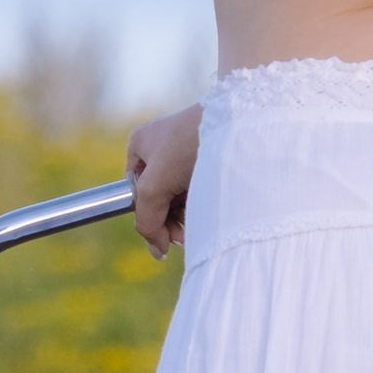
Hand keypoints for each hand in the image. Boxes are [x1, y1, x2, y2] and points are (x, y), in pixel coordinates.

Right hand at [125, 102, 202, 257]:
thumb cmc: (187, 146)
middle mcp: (161, 146)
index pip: (136, 192)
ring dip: (187, 215)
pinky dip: (202, 202)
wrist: (235, 122)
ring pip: (180, 194)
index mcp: (140, 144)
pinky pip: (199, 187)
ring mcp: (186, 151)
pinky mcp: (210, 156)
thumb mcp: (154, 187)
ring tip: (196, 224)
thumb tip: (156, 249)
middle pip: (159, 196)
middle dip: (170, 220)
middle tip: (183, 237)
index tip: (165, 238)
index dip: (149, 218)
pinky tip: (209, 211)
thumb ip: (146, 219)